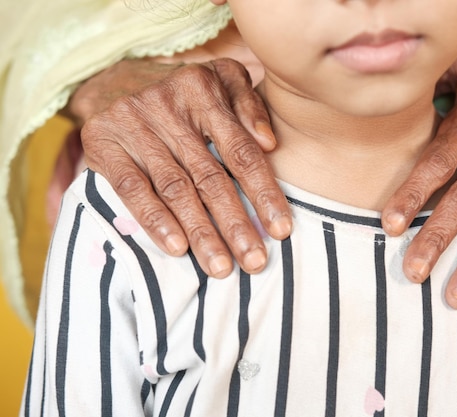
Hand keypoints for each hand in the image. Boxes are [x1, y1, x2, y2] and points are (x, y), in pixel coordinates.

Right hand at [70, 57, 291, 276]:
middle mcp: (167, 104)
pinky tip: (176, 248)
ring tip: (220, 267)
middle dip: (235, 223)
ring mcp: (132, 123)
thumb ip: (249, 105)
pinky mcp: (102, 141)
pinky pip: (131, 188)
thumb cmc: (184, 94)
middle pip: (209, 175)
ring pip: (174, 188)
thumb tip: (269, 143)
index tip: (280, 229)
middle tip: (255, 261)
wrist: (117, 78)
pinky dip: (154, 220)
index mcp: (203, 89)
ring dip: (200, 232)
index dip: (263, 192)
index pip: (240, 150)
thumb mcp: (221, 81)